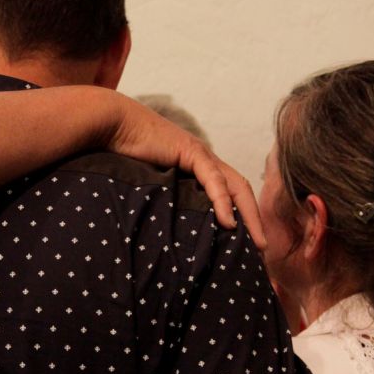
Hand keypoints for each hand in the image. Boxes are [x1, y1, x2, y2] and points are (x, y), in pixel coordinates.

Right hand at [108, 96, 264, 247]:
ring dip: (249, 215)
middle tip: (262, 248)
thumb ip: (163, 201)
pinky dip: (223, 202)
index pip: (230, 192)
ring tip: (256, 241)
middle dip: (254, 219)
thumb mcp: (149, 184)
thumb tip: (165, 232)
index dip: (242, 215)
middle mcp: (204, 159)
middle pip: (240, 190)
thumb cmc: (121, 155)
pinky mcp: (191, 151)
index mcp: (196, 167)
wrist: (111, 126)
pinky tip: (229, 223)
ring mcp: (200, 154)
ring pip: (236, 186)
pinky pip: (214, 180)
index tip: (246, 242)